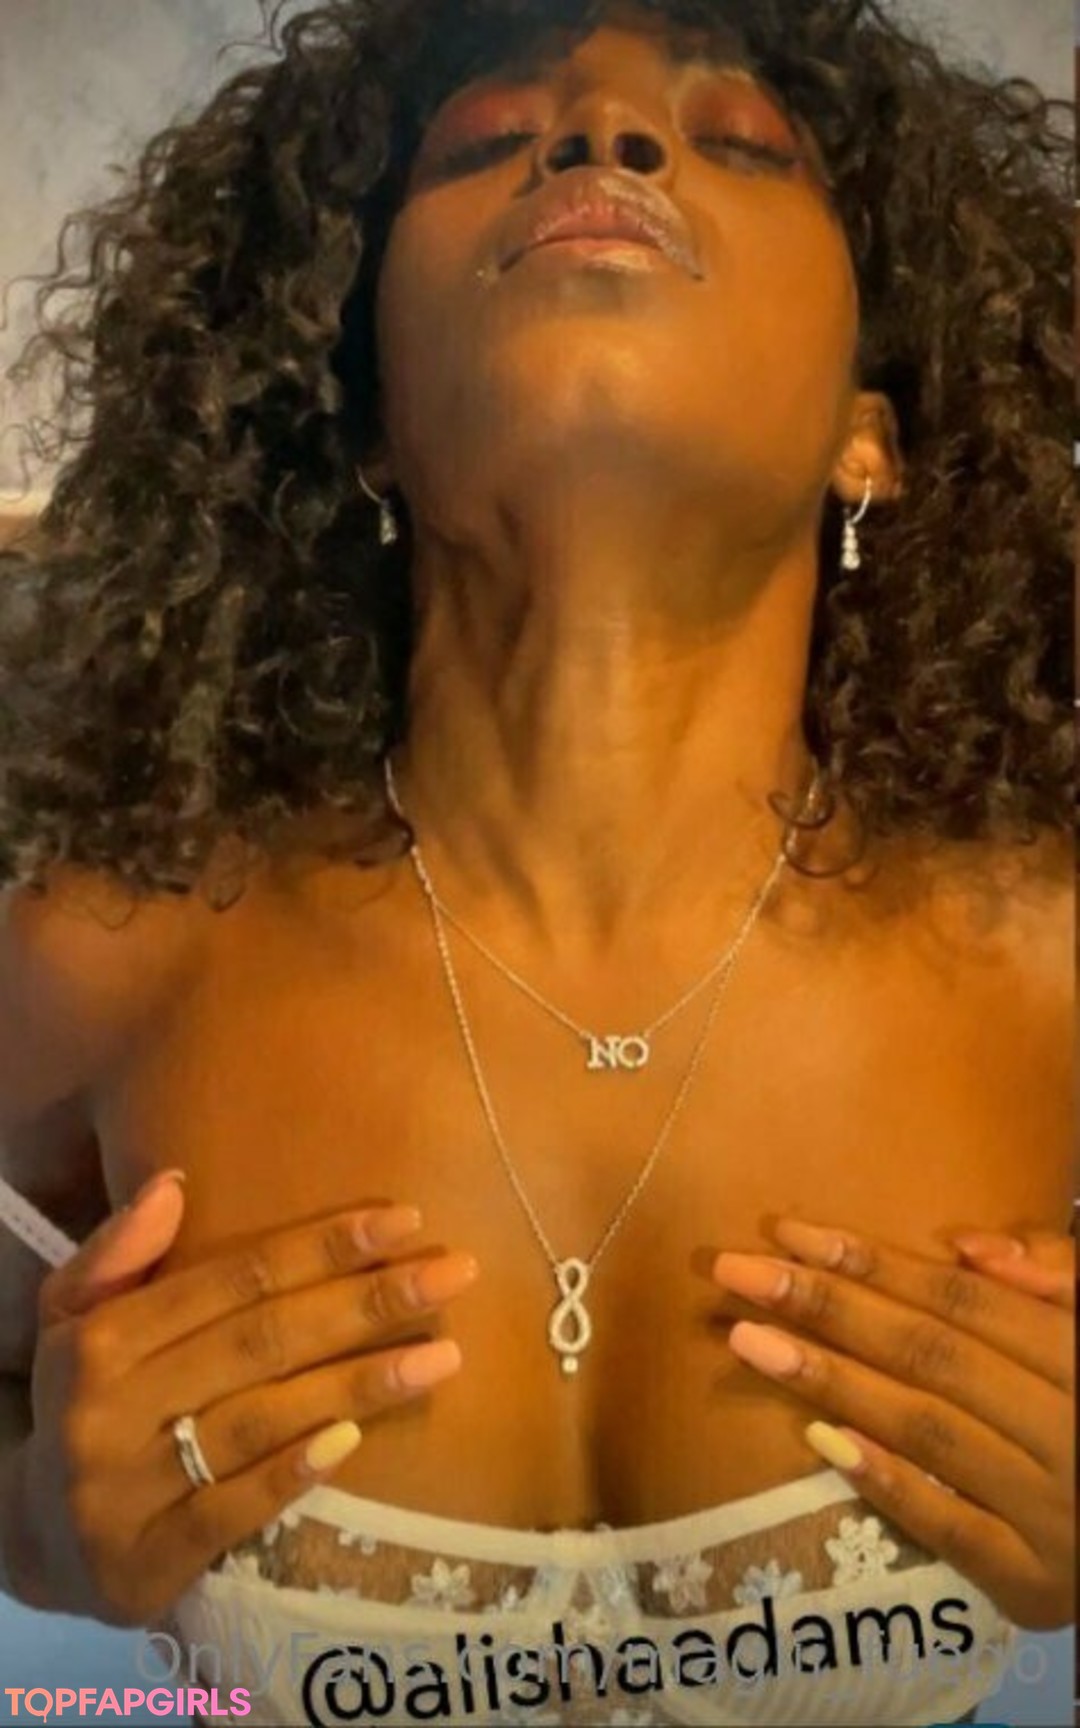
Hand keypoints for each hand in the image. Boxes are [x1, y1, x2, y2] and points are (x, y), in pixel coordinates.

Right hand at [5, 1171, 478, 1624]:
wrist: (34, 1539)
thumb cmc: (80, 1403)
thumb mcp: (73, 1319)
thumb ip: (119, 1252)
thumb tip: (174, 1182)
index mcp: (100, 1340)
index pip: (231, 1279)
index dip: (322, 1246)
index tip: (405, 1222)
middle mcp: (110, 1411)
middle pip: (261, 1342)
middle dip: (366, 1301)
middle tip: (454, 1275)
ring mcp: (124, 1492)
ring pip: (259, 1422)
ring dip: (359, 1384)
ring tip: (444, 1355)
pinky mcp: (144, 1565)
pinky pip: (231, 1512)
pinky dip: (293, 1473)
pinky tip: (356, 1440)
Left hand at [711, 1219, 1073, 1628]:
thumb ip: (1053, 1277)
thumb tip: (965, 1245)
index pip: (960, 1300)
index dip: (872, 1261)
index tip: (786, 1233)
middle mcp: (1066, 1429)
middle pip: (930, 1355)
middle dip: (827, 1306)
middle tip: (736, 1273)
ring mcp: (1051, 1511)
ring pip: (927, 1430)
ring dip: (831, 1381)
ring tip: (747, 1340)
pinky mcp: (1031, 1581)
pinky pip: (948, 1526)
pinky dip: (885, 1481)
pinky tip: (817, 1440)